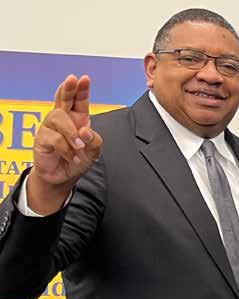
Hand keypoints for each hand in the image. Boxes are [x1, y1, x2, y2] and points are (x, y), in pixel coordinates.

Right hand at [28, 75, 102, 213]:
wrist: (63, 177)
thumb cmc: (78, 159)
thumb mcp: (94, 151)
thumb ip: (94, 140)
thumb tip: (85, 131)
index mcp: (78, 118)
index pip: (79, 100)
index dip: (81, 89)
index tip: (83, 78)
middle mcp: (63, 119)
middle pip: (63, 98)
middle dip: (68, 88)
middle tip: (72, 79)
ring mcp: (50, 127)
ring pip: (59, 117)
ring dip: (71, 132)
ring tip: (79, 146)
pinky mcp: (41, 138)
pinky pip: (54, 138)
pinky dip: (66, 149)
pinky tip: (70, 156)